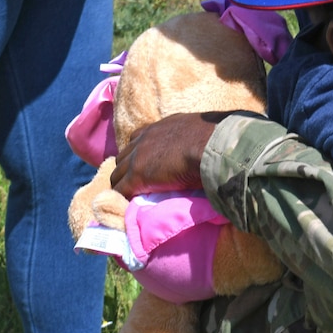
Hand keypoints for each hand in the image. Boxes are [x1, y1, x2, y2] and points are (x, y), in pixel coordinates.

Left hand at [108, 111, 228, 196]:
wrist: (211, 146)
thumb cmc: (215, 140)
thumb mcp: (201, 132)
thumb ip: (195, 137)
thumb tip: (208, 143)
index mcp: (162, 127)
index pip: (138, 137)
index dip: (139, 152)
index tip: (145, 163)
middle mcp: (145, 138)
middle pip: (124, 155)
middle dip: (127, 169)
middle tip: (137, 182)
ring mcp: (138, 157)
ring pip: (118, 173)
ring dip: (123, 183)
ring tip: (133, 196)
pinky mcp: (137, 175)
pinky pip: (121, 189)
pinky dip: (123, 197)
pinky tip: (129, 206)